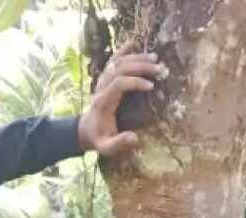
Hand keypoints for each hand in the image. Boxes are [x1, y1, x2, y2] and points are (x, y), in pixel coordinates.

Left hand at [77, 43, 163, 157]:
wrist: (85, 131)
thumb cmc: (99, 138)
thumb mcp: (106, 147)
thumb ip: (118, 143)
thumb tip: (135, 138)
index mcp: (103, 101)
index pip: (119, 83)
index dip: (135, 82)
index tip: (152, 86)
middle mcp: (102, 87)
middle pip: (120, 69)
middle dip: (140, 67)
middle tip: (159, 69)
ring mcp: (102, 81)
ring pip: (117, 62)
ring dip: (136, 58)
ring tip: (155, 59)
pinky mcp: (105, 79)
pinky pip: (112, 61)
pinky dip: (122, 51)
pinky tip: (133, 43)